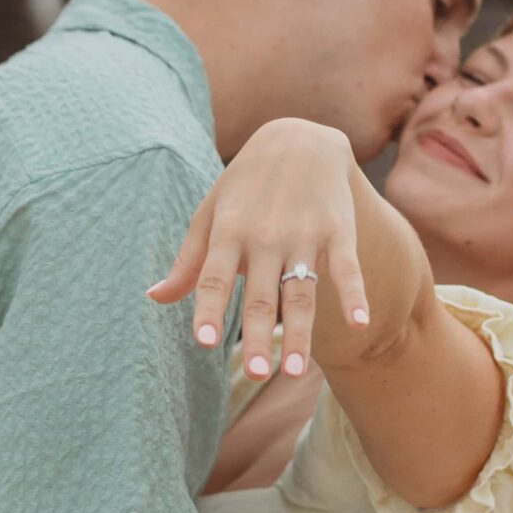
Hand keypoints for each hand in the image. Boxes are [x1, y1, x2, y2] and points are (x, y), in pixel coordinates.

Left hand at [147, 118, 369, 385]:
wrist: (300, 138)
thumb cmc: (245, 184)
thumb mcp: (211, 213)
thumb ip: (187, 262)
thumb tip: (154, 298)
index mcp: (228, 232)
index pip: (213, 277)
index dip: (208, 309)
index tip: (203, 341)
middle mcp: (265, 236)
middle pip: (260, 295)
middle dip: (257, 336)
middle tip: (256, 375)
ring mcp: (304, 234)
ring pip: (300, 291)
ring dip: (298, 332)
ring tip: (293, 371)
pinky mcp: (338, 231)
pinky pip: (346, 268)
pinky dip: (354, 294)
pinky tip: (358, 322)